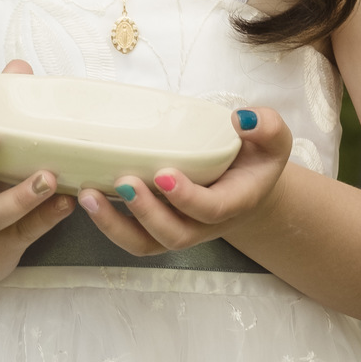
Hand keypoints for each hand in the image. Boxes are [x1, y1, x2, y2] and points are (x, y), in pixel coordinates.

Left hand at [76, 106, 292, 259]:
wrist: (247, 182)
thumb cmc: (256, 157)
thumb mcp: (272, 139)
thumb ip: (266, 127)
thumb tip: (241, 119)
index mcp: (235, 202)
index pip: (211, 209)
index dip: (186, 197)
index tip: (163, 173)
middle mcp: (205, 224)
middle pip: (174, 234)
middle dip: (147, 213)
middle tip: (123, 181)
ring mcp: (180, 227)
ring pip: (147, 243)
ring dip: (115, 225)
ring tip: (88, 196)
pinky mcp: (158, 224)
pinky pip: (132, 235)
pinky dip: (109, 222)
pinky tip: (88, 196)